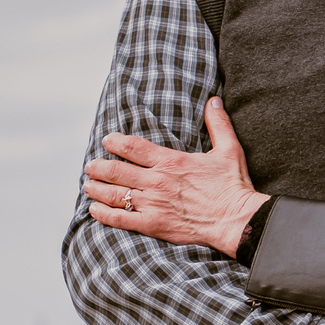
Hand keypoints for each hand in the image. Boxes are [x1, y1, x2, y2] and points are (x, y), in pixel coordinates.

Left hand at [83, 99, 270, 254]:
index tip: (107, 141)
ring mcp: (153, 203)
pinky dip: (103, 214)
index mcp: (171, 161)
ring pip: (114, 194)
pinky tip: (94, 210)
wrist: (237, 219)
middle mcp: (157, 180)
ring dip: (96, 189)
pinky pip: (120, 219)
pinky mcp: (153, 224)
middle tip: (91, 166)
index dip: (115, 142)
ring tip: (88, 186)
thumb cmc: (233, 186)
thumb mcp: (229, 149)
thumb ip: (218, 124)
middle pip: (116, 170)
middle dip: (98, 167)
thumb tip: (214, 101)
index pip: (133, 147)